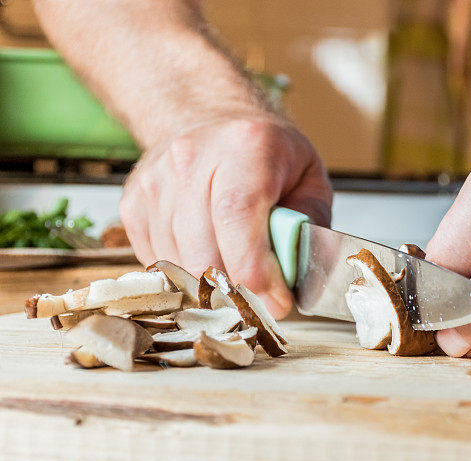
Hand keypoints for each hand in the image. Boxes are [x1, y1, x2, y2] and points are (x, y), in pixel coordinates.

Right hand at [120, 115, 331, 317]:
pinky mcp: (133, 204)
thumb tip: (293, 279)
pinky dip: (185, 275)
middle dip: (235, 290)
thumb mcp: (310, 181)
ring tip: (237, 275)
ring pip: (177, 262)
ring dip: (211, 285)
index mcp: (245, 147)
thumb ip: (308, 228)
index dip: (255, 270)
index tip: (276, 303)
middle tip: (261, 301)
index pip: (237, 216)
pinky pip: (156, 261)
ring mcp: (156, 181)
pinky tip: (208, 258)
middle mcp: (191, 159)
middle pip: (202, 250)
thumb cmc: (267, 155)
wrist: (212, 121)